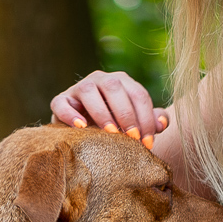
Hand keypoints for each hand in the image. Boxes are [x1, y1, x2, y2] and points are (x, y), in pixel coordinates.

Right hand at [50, 70, 170, 140]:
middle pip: (114, 88)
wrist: (83, 132)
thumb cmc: (115, 126)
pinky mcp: (60, 100)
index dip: (145, 118)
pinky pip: (62, 103)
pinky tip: (81, 127)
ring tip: (110, 133)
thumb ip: (152, 121)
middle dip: (126, 114)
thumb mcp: (135, 123)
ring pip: (89, 90)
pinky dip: (70, 114)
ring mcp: (79, 88)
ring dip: (102, 112)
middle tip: (132, 139)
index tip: (147, 142)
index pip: (138, 94)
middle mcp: (101, 79)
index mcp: (122, 82)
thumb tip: (162, 123)